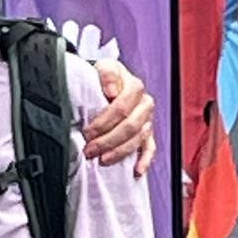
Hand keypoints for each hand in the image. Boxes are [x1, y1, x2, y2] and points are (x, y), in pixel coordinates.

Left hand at [85, 61, 156, 176]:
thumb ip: (107, 73)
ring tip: (102, 159)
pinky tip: (137, 171)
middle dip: (108, 140)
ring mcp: (147, 120)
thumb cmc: (103, 78)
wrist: (107, 83)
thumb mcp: (103, 67)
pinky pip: (150, 148)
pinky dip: (145, 160)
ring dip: (119, 151)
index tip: (88, 132)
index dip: (104, 122)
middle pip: (130, 126)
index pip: (121, 107)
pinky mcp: (147, 133)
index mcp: (134, 87)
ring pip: (138, 139)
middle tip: (90, 149)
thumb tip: (112, 90)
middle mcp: (144, 104)